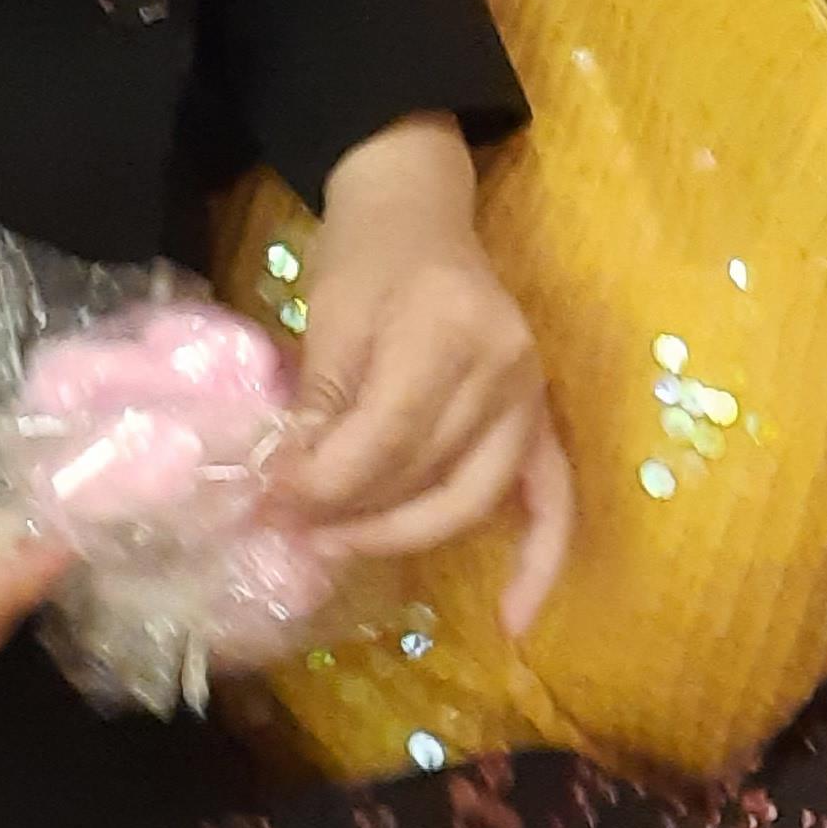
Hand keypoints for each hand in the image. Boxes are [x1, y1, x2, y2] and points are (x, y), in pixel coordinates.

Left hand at [270, 119, 573, 614]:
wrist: (418, 208)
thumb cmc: (366, 254)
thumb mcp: (329, 317)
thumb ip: (322, 407)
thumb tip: (290, 492)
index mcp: (448, 331)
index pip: (387, 437)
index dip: (326, 482)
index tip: (272, 503)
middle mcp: (504, 368)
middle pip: (428, 473)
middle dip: (354, 512)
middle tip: (292, 529)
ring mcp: (532, 394)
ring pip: (472, 496)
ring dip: (405, 533)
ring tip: (342, 546)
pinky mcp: (541, 414)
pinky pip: (553, 498)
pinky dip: (540, 561)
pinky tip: (514, 618)